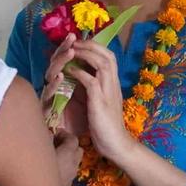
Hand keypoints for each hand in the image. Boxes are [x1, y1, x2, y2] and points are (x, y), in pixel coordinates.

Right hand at [42, 36, 87, 141]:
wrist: (97, 143)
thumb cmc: (94, 119)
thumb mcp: (94, 94)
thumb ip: (87, 77)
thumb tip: (91, 58)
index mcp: (68, 82)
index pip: (65, 61)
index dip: (68, 47)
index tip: (75, 34)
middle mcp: (57, 88)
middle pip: (55, 64)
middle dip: (62, 50)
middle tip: (70, 39)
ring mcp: (51, 98)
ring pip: (50, 76)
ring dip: (59, 63)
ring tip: (70, 53)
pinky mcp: (49, 111)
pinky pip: (49, 95)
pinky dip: (55, 84)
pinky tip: (61, 76)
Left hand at [66, 39, 130, 160]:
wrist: (116, 144)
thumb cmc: (105, 126)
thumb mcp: (98, 102)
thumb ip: (91, 88)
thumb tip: (78, 75)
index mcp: (113, 83)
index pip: (109, 57)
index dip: (95, 46)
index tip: (79, 42)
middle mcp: (113, 84)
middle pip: (107, 55)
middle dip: (90, 45)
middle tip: (74, 41)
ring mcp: (108, 92)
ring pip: (102, 63)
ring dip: (85, 54)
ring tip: (71, 50)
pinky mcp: (100, 103)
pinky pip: (91, 82)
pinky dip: (80, 73)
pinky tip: (69, 71)